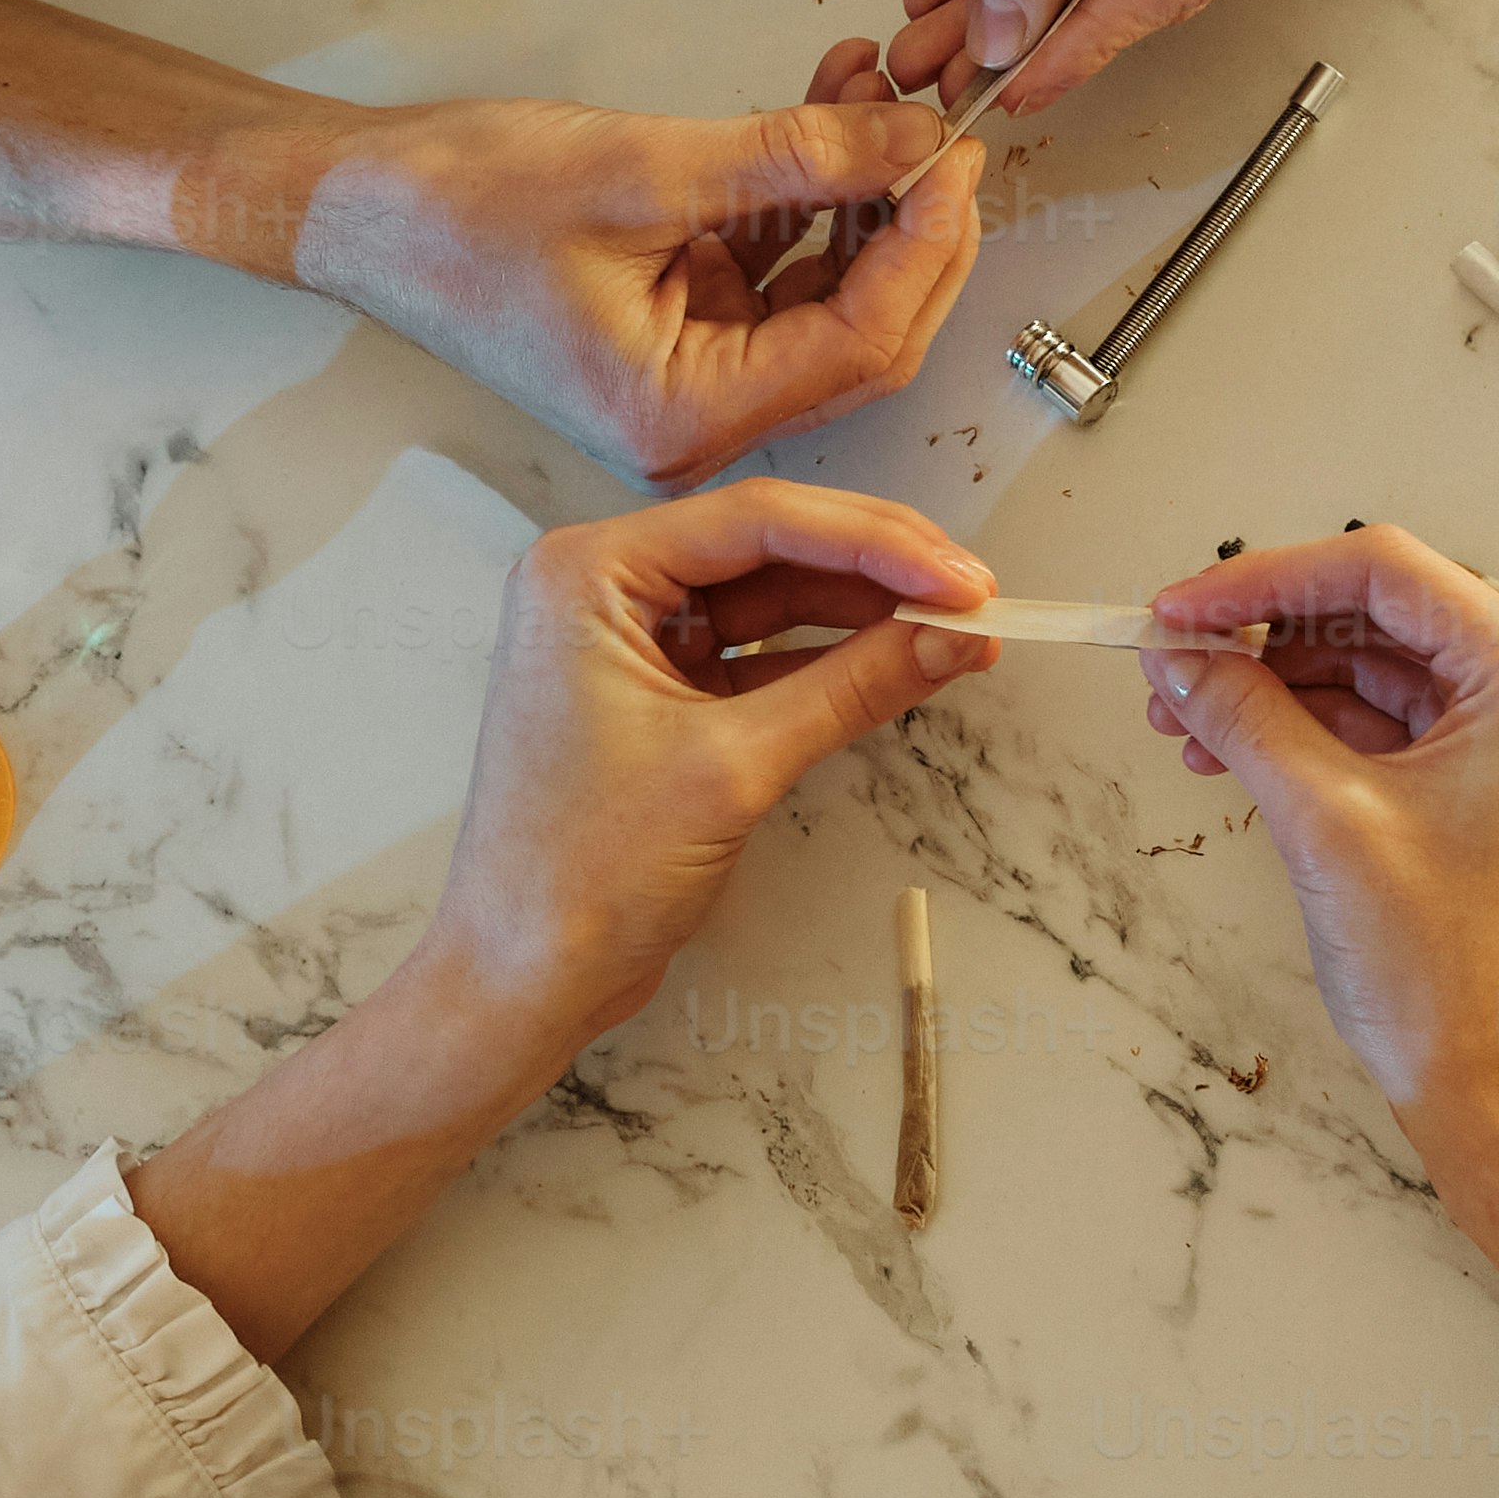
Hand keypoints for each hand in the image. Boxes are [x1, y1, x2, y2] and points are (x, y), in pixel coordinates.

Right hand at [286, 88, 984, 487]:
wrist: (353, 206)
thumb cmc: (453, 211)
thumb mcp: (643, 169)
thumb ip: (793, 157)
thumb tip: (908, 139)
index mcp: (678, 414)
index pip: (857, 345)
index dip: (924, 249)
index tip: (953, 158)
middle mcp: (691, 418)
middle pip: (860, 334)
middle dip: (912, 228)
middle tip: (943, 130)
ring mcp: (685, 374)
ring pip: (826, 297)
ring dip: (861, 195)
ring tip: (877, 88)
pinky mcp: (675, 327)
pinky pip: (775, 269)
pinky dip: (808, 196)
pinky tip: (827, 108)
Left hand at [425, 486, 999, 1055]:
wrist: (524, 976)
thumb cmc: (583, 872)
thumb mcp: (733, 767)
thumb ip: (851, 688)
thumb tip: (953, 638)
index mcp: (589, 574)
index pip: (756, 521)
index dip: (874, 542)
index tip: (963, 578)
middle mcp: (602, 588)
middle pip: (766, 548)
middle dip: (875, 571)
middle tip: (975, 597)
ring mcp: (628, 642)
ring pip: (768, 599)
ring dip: (861, 614)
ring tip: (957, 630)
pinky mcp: (656, 695)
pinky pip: (756, 655)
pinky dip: (827, 661)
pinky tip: (900, 664)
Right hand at [1136, 527, 1498, 1167]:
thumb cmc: (1454, 977)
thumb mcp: (1323, 821)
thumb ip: (1243, 715)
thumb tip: (1178, 654)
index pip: (1381, 570)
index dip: (1263, 580)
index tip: (1177, 608)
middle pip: (1379, 614)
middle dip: (1264, 638)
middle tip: (1170, 663)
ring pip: (1377, 669)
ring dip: (1278, 687)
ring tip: (1186, 720)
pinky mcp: (1493, 787)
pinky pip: (1391, 726)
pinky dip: (1313, 731)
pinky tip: (1236, 750)